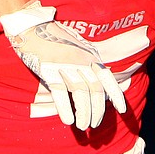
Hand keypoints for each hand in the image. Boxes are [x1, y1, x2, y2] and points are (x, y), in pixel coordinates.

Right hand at [2, 1, 126, 130]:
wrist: (32, 27)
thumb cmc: (56, 41)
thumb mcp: (80, 49)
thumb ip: (91, 66)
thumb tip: (104, 87)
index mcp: (90, 56)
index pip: (107, 78)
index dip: (116, 95)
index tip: (122, 110)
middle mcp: (81, 61)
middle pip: (95, 90)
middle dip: (97, 110)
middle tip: (94, 125)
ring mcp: (65, 65)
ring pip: (80, 94)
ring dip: (84, 113)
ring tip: (82, 126)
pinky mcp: (48, 70)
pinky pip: (60, 92)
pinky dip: (65, 108)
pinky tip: (68, 121)